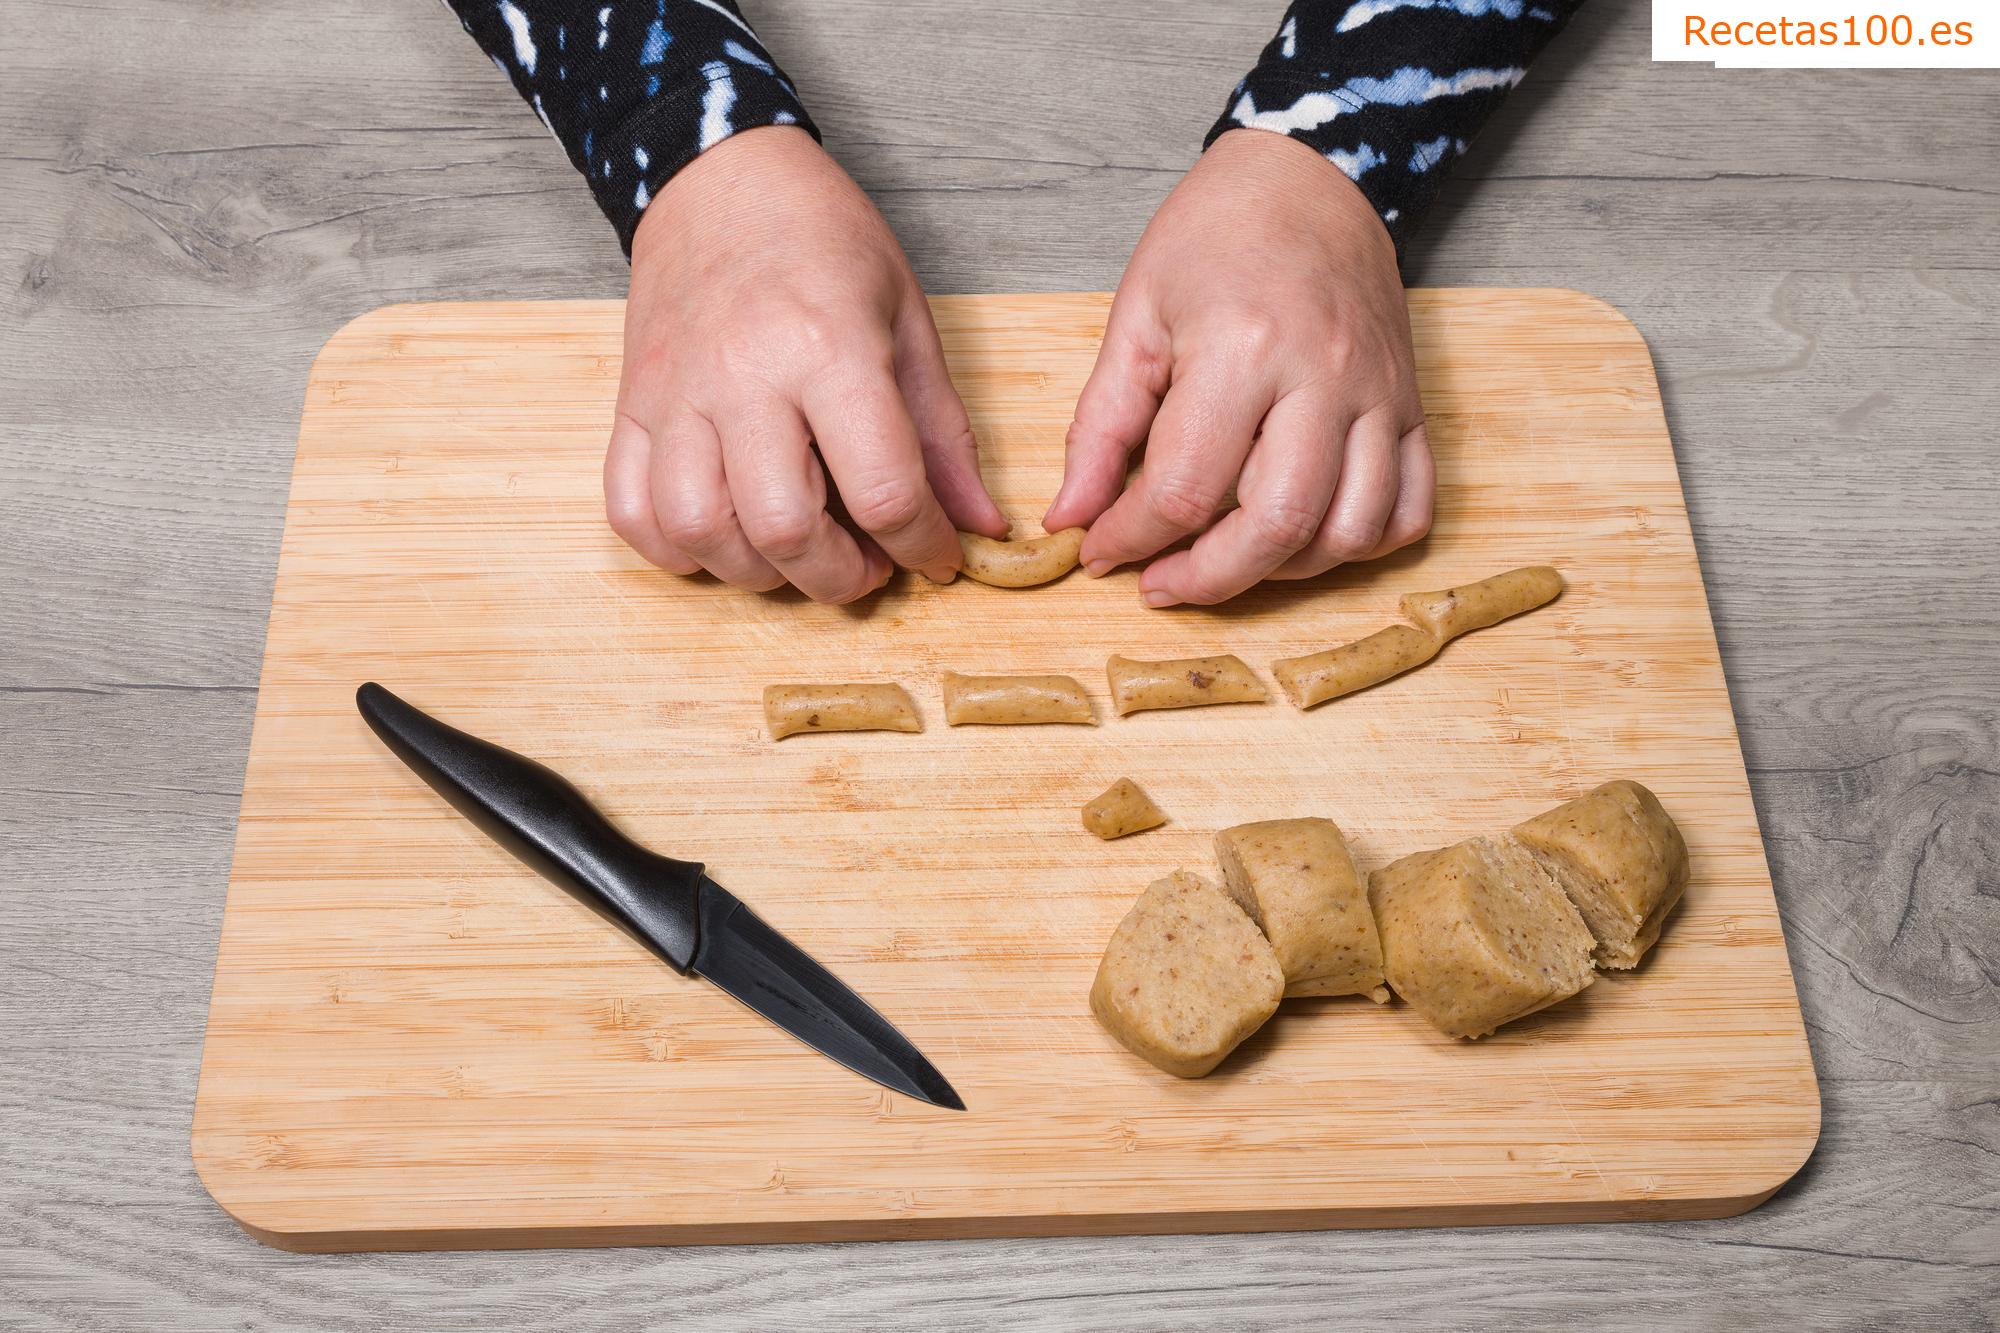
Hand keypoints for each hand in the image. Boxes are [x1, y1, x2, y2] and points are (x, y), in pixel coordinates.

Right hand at [605, 126, 1007, 601]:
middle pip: (784, 529)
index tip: (936, 554)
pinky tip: (725, 535)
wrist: (720, 179)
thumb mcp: (908, 321)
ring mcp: (674, 393)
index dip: (923, 544)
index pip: (882, 488)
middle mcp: (743, 376)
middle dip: (840, 576)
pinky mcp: (630, 405)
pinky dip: (677, 548)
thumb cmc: (823, 242)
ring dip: (759, 572)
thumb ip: (943, 434)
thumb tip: (978, 526)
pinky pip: (633, 512)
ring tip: (799, 551)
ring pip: (700, 531)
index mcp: (827, 347)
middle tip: (867, 563)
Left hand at [1044, 129, 1432, 606]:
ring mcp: (1379, 396)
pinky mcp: (1412, 405)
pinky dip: (1360, 544)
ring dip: (1283, 572)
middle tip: (1160, 583)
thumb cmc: (1214, 237)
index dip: (1131, 538)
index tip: (1101, 550)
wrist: (1310, 177)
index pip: (1182, 489)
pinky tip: (1305, 537)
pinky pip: (1408, 509)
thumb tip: (1070, 518)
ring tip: (1229, 558)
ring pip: (1349, 532)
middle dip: (1208, 578)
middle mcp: (1322, 379)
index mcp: (1241, 349)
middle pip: (1275, 527)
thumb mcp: (1136, 318)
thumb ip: (1099, 428)